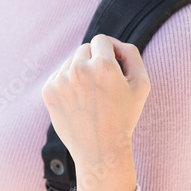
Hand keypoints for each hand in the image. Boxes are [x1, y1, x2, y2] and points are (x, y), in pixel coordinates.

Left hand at [41, 33, 149, 175]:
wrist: (100, 150)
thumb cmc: (124, 117)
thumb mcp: (141, 84)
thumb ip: (131, 54)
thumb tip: (113, 43)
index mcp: (103, 65)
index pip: (101, 40)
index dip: (110, 52)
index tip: (113, 68)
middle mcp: (79, 69)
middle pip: (85, 48)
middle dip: (94, 61)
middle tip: (102, 86)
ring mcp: (61, 80)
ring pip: (71, 62)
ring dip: (80, 72)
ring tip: (90, 97)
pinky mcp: (48, 91)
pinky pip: (59, 75)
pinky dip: (67, 84)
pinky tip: (78, 102)